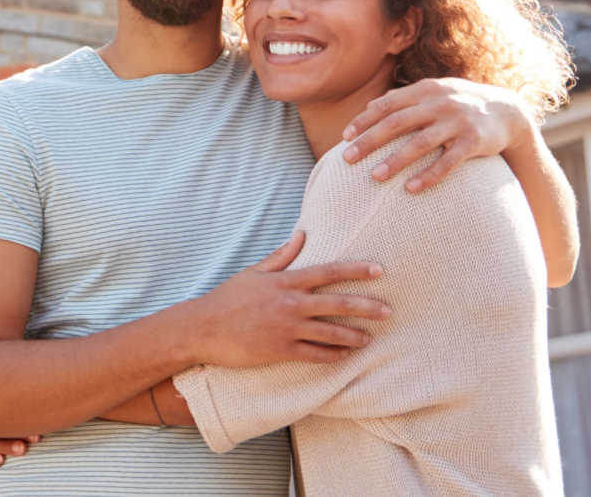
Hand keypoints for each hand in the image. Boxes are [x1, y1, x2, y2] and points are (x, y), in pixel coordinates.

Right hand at [191, 231, 388, 367]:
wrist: (202, 328)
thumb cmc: (227, 298)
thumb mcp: (253, 272)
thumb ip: (281, 255)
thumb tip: (302, 234)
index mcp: (285, 281)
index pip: (328, 271)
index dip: (356, 270)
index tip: (379, 270)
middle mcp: (290, 303)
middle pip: (337, 303)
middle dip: (366, 307)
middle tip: (388, 310)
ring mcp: (286, 328)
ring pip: (330, 333)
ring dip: (354, 336)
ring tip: (370, 338)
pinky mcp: (280, 350)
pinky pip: (315, 354)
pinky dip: (333, 355)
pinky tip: (345, 355)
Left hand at [340, 78, 534, 191]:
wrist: (508, 112)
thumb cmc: (460, 105)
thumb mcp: (435, 93)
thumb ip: (405, 99)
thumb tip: (370, 107)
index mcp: (426, 90)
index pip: (387, 104)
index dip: (364, 120)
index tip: (345, 137)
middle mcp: (440, 103)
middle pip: (397, 122)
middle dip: (370, 141)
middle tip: (348, 159)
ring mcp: (457, 122)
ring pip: (420, 143)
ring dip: (395, 160)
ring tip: (375, 177)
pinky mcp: (474, 141)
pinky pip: (448, 162)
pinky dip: (429, 175)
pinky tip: (411, 189)